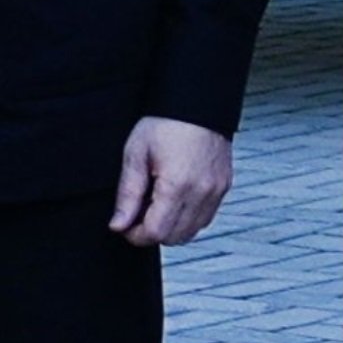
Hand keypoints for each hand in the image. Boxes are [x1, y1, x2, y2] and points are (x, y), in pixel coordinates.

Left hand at [109, 116, 233, 246]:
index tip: (122, 226)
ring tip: (152, 205)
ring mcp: (217, 192)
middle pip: (175, 237)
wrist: (195, 105)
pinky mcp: (224, 188)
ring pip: (192, 231)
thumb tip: (118, 225)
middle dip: (151, 233)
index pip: (157, 232)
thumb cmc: (163, 124)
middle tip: (134, 215)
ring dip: (170, 227)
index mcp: (177, 185)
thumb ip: (127, 195)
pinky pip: (205, 218)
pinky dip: (187, 218)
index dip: (135, 235)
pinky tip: (171, 201)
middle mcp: (202, 193)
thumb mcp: (135, 156)